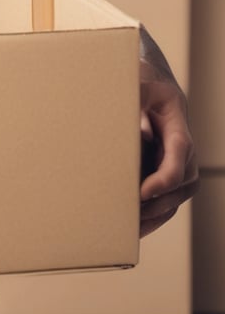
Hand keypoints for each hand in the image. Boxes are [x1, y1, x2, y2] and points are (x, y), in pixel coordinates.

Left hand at [138, 60, 198, 236]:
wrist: (156, 87)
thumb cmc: (145, 85)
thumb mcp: (140, 86)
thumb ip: (137, 106)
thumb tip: (139, 132)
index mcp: (179, 131)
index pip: (177, 161)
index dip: (162, 180)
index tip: (142, 193)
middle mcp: (185, 154)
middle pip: (179, 187)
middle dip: (156, 204)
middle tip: (129, 217)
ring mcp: (180, 167)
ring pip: (175, 199)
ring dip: (154, 216)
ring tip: (128, 228)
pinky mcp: (170, 175)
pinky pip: (167, 201)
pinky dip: (153, 216)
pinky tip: (135, 228)